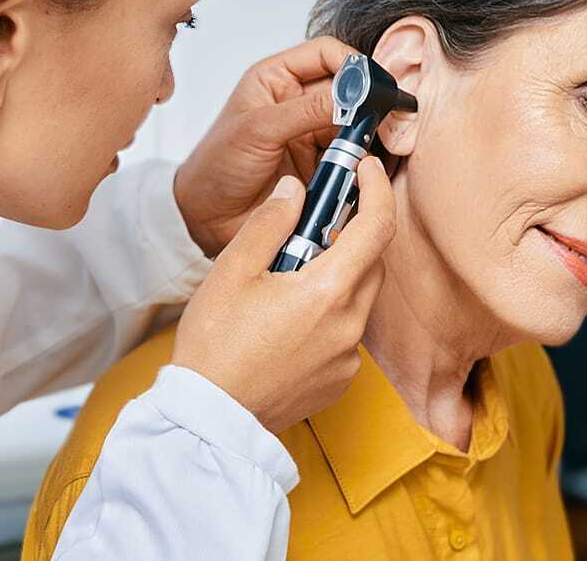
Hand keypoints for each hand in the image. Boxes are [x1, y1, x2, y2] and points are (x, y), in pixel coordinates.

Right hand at [171, 156, 394, 432]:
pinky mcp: (340, 380)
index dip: (377, 189)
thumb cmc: (214, 344)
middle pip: (371, 262)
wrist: (209, 417)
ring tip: (288, 276)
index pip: (378, 226)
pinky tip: (289, 320)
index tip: (366, 169)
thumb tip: (296, 190)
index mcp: (328, 291)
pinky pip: (346, 332)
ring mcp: (348, 357)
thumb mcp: (232, 271)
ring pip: (358, 298)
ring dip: (338, 276)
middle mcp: (349, 325)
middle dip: (350, 234)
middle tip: (311, 223)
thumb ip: (270, 223)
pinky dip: (329, 314)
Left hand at [174, 36, 358, 257]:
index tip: (371, 84)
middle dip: (368, 101)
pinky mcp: (322, 165)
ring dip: (365, 134)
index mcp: (277, 79)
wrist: (208, 219)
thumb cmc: (215, 167)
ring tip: (366, 147)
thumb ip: (306, 110)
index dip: (352, 63)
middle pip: (348, 88)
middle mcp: (298, 102)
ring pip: (355, 123)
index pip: (326, 54)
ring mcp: (312, 134)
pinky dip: (361, 161)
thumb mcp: (257, 130)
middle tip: (385, 117)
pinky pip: (352, 156)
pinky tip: (360, 168)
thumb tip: (350, 94)